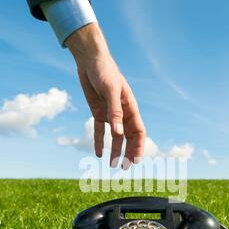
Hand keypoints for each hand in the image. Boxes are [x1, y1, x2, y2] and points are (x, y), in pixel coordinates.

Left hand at [65, 23, 145, 168]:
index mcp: (130, 107)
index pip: (139, 131)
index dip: (139, 146)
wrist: (90, 60)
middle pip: (128, 137)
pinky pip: (100, 131)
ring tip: (112, 165)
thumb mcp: (110, 90)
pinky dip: (100, 142)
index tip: (137, 161)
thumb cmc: (104, 71)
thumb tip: (119, 134)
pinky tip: (98, 154)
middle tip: (125, 168)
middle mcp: (122, 113)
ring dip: (115, 151)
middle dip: (128, 153)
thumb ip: (115, 112)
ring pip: (115, 137)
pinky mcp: (98, 112)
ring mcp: (110, 114)